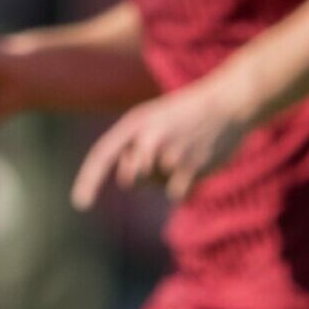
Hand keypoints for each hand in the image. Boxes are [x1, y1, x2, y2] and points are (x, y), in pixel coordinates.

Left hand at [71, 69, 253, 208]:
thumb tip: (131, 180)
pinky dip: (184, 185)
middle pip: (130, 180)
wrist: (228, 104)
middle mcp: (148, 139)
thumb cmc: (186, 115)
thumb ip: (134, 147)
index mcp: (134, 123)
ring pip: (156, 186)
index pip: (102, 155)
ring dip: (168, 176)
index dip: (88, 180)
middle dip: (142, 177)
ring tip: (186, 150)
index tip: (80, 204)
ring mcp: (169, 155)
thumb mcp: (152, 120)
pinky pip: (174, 194)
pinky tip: (197, 162)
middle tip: (165, 155)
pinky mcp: (190, 170)